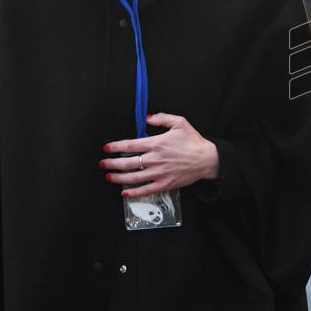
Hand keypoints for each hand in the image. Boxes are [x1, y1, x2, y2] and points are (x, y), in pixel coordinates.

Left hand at [99, 113, 219, 198]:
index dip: (115, 146)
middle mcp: (155, 159)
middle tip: (103, 164)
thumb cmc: (194, 141)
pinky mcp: (164, 184)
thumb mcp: (180, 123)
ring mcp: (159, 173)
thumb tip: (147, 118)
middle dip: (111, 163)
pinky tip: (124, 193)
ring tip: (109, 177)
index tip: (106, 148)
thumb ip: (162, 118)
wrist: (207, 159)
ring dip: (118, 178)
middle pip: (127, 163)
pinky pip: (145, 190)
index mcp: (157, 143)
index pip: (129, 145)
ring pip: (132, 177)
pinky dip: (133, 193)